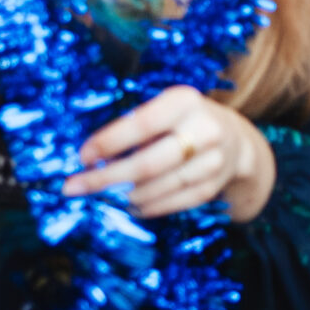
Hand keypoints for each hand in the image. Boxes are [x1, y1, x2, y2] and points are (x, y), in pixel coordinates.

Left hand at [65, 84, 276, 222]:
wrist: (237, 141)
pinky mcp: (212, 187)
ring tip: (101, 195)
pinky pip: (171, 204)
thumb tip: (90, 156)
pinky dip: (145, 207)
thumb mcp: (166, 108)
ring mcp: (212, 162)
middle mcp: (204, 131)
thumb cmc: (184, 120)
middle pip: (147, 164)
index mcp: (186, 102)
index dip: (109, 142)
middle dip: (105, 178)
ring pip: (156, 188)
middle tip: (72, 188)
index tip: (82, 157)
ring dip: (122, 196)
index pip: (142, 124)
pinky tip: (128, 205)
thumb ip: (135, 125)